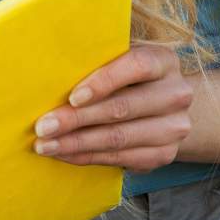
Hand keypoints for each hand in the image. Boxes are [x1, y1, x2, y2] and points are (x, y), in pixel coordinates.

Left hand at [31, 45, 192, 171]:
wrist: (165, 109)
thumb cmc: (128, 78)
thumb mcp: (120, 60)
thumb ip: (97, 60)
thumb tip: (50, 70)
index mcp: (164, 61)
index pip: (137, 66)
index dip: (104, 81)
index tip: (73, 97)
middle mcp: (176, 94)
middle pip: (122, 108)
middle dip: (76, 119)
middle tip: (43, 126)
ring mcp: (174, 127)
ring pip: (118, 138)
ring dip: (76, 143)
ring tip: (45, 145)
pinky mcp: (164, 154)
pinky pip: (119, 158)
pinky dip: (86, 157)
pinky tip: (63, 154)